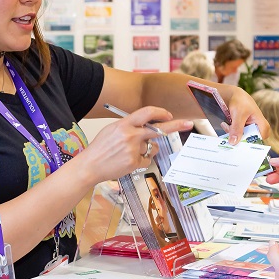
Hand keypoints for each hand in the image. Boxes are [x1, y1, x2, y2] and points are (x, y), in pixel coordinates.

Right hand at [76, 106, 190, 182]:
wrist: (90, 165)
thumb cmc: (101, 148)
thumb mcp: (113, 130)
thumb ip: (130, 126)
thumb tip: (148, 125)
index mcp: (124, 124)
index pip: (147, 113)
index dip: (160, 112)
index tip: (169, 114)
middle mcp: (130, 135)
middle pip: (159, 129)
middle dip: (176, 125)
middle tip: (188, 123)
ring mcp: (133, 150)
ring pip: (152, 147)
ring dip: (147, 149)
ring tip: (128, 153)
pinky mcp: (134, 163)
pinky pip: (147, 160)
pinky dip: (141, 161)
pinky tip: (128, 161)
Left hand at [224, 89, 268, 144]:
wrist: (233, 95)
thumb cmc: (240, 101)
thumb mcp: (238, 115)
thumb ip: (237, 129)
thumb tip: (234, 142)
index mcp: (261, 123)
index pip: (261, 137)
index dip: (252, 142)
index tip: (241, 142)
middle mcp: (256, 127)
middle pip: (249, 139)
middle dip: (239, 138)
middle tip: (230, 136)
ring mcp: (248, 127)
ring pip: (241, 137)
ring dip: (233, 134)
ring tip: (226, 125)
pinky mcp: (241, 128)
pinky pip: (236, 134)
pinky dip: (230, 131)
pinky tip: (225, 125)